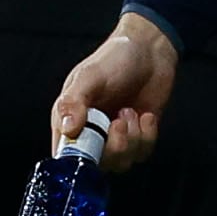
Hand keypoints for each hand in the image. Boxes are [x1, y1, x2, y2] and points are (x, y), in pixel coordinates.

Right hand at [50, 15, 179, 171]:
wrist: (151, 51)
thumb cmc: (114, 58)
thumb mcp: (89, 76)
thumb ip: (73, 102)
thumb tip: (67, 129)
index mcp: (69, 119)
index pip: (65, 153)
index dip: (78, 157)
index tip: (95, 142)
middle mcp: (90, 132)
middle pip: (97, 164)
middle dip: (114, 146)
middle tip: (119, 119)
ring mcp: (115, 136)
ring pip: (122, 162)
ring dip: (133, 139)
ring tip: (131, 111)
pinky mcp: (138, 137)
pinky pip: (142, 154)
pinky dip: (147, 136)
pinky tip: (145, 115)